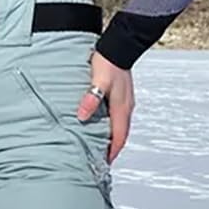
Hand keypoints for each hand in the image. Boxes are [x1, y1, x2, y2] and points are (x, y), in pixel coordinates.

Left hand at [75, 49, 132, 164]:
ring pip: (120, 124)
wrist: (120, 45)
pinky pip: (118, 115)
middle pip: (121, 134)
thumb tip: (82, 116)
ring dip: (112, 136)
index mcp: (122, 108)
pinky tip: (101, 122)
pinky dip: (111, 124)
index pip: (119, 137)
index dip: (112, 152)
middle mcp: (126, 107)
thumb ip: (91, 99)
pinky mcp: (122, 93)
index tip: (104, 164)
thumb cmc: (108, 62)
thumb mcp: (98, 81)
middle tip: (100, 158)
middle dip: (112, 147)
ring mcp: (125, 100)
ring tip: (100, 143)